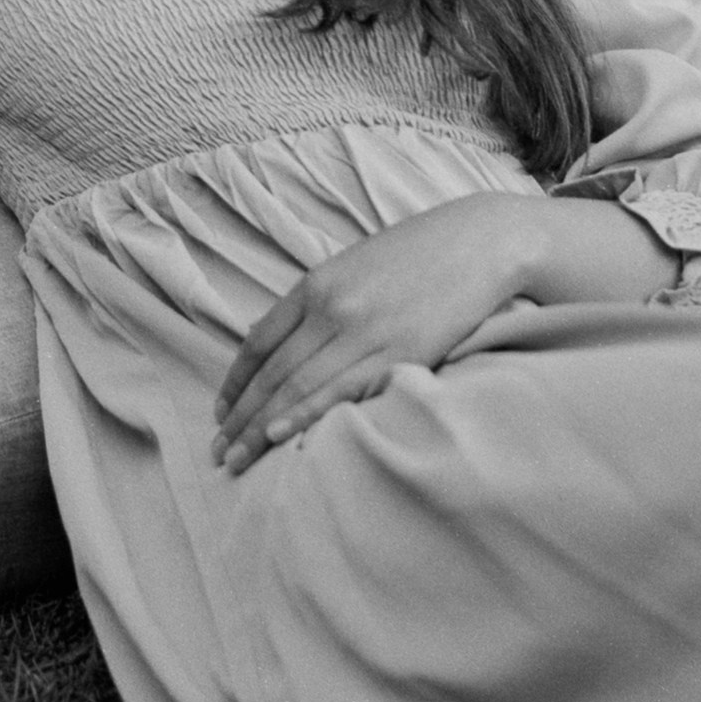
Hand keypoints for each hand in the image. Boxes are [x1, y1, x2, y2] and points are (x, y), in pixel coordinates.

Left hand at [211, 193, 540, 474]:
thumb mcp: (357, 265)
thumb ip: (321, 301)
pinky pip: (342, 392)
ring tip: (237, 460)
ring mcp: (365, 332)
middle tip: (219, 453)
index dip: (236, 382)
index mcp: (318, 283)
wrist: (481, 241)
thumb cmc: (420, 253)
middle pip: (273, 372)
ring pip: (299, 388)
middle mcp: (333, 307)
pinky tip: (280, 437)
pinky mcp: (400, 353)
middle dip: (241, 418)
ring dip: (262, 428)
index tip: (221, 413)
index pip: (259, 341)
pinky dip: (306, 417)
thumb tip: (284, 343)